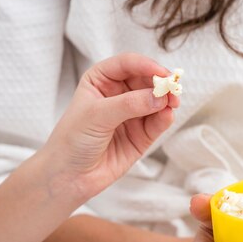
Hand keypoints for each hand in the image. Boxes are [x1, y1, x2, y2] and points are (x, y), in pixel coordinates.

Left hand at [41, 53, 178, 199]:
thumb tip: (159, 96)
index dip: (146, 65)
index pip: (127, 64)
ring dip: (167, 100)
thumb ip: (128, 104)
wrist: (69, 176)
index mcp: (102, 80)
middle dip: (161, 83)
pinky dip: (165, 118)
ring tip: (173, 103)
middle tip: (173, 88)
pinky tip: (167, 115)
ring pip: (156, 100)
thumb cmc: (72, 140)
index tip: (161, 73)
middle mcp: (119, 94)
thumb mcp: (96, 115)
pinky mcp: (142, 135)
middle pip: (146, 80)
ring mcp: (132, 114)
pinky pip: (158, 122)